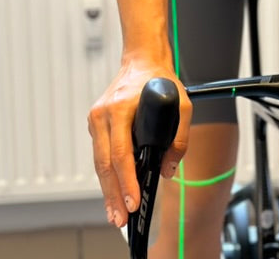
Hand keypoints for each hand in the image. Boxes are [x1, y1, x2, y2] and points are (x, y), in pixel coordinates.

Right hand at [88, 57, 191, 227]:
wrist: (142, 61)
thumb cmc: (160, 80)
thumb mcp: (182, 104)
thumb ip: (179, 138)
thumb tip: (168, 169)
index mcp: (120, 108)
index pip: (121, 153)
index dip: (127, 181)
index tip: (133, 202)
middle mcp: (103, 114)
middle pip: (104, 163)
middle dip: (113, 194)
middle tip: (120, 218)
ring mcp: (96, 118)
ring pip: (99, 162)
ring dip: (107, 189)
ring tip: (115, 212)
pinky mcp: (96, 122)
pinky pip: (100, 153)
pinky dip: (106, 174)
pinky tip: (113, 191)